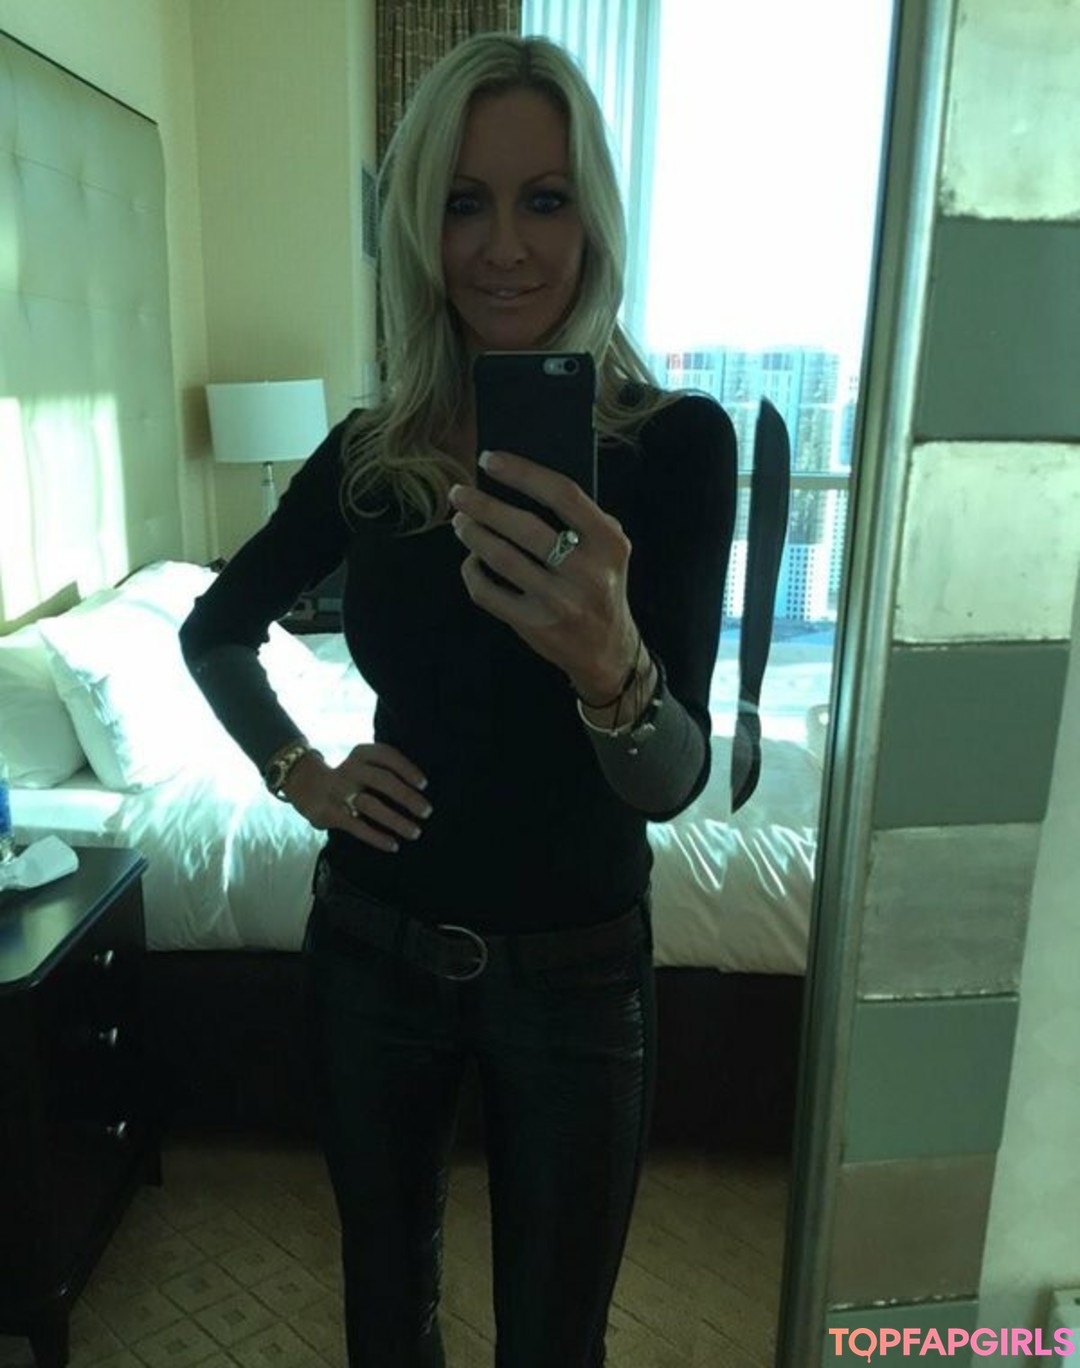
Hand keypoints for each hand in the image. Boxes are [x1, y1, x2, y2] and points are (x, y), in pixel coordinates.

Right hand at [283, 744, 431, 852]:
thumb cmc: (348, 776)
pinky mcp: (329, 812)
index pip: (387, 756)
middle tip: (427, 812)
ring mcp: (338, 791)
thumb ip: (383, 770)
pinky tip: (393, 845)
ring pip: (371, 805)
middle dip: (407, 797)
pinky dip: (377, 837)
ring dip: (396, 820)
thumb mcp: (361, 764)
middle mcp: (350, 769)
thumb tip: (421, 791)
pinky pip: (357, 826)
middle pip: (383, 780)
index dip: (407, 769)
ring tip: (415, 832)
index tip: (424, 784)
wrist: (303, 783)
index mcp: (361, 754)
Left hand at [448, 449, 638, 699]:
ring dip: (473, 535)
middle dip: (483, 505)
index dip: (522, 473)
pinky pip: (489, 593)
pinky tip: (472, 560)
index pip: (563, 494)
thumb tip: (522, 483)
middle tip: (458, 494)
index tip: (489, 460)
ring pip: (501, 558)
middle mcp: (588, 572)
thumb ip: (583, 518)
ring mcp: (560, 602)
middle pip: (525, 526)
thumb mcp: (609, 549)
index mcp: (609, 543)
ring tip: (460, 522)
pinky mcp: (535, 626)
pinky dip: (473, 572)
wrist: (608, 650)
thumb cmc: (601, 586)